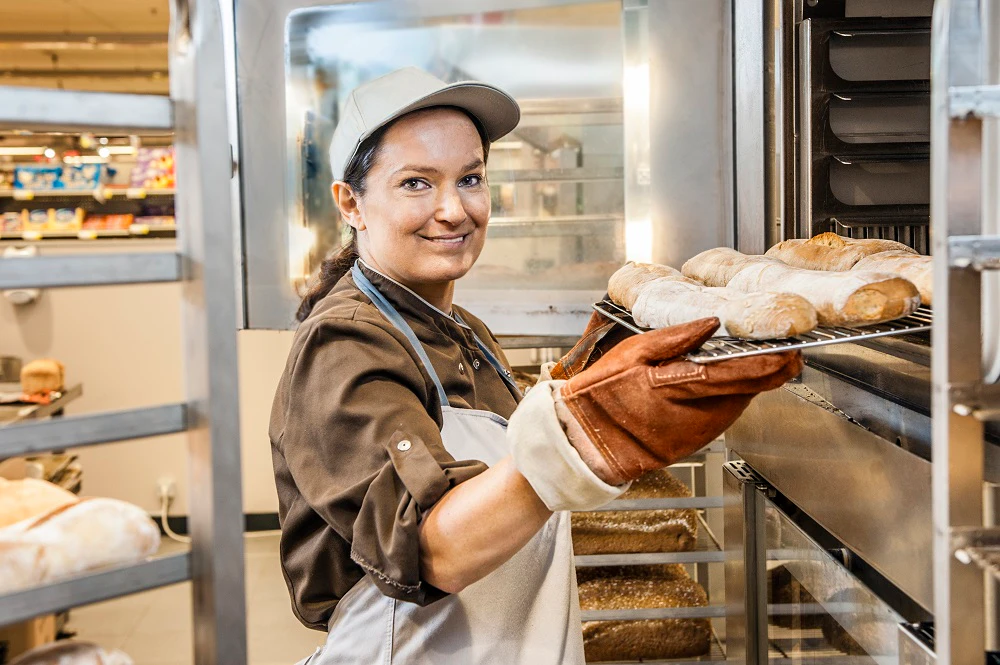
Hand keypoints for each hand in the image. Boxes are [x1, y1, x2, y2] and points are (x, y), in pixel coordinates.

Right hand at [557, 318, 801, 484]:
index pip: (735, 373)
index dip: (768, 363)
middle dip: (771, 373)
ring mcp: (696, 433)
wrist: (586, 442)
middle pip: (747, 392)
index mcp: (676, 386)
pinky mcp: (694, 443)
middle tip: (788, 355)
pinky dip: (731, 400)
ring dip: (751, 386)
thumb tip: (708, 324)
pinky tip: (727, 387)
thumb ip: (673, 338)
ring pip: (738, 405)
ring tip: (760, 365)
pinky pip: (723, 417)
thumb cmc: (601, 396)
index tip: (789, 350)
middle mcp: (693, 414)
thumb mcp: (631, 353)